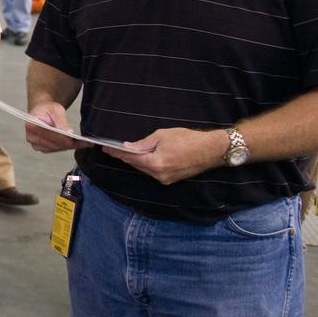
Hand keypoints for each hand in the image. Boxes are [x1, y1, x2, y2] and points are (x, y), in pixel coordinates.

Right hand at [24, 101, 82, 152]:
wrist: (42, 111)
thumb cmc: (48, 108)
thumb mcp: (56, 110)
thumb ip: (62, 122)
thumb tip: (69, 134)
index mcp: (31, 125)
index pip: (50, 134)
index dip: (64, 137)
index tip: (78, 139)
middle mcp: (31, 137)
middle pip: (54, 143)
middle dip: (70, 143)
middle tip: (87, 142)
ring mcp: (35, 144)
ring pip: (56, 148)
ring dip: (71, 146)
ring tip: (86, 143)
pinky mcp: (41, 148)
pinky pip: (56, 149)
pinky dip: (67, 147)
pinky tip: (78, 144)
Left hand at [103, 127, 227, 184]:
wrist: (212, 150)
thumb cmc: (187, 139)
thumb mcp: (162, 136)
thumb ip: (143, 144)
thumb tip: (128, 147)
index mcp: (155, 163)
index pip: (131, 159)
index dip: (117, 153)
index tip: (106, 148)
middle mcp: (159, 175)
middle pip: (137, 166)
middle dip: (125, 157)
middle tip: (112, 150)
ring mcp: (166, 179)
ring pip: (145, 170)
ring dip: (136, 161)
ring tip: (125, 153)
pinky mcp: (172, 180)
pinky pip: (154, 172)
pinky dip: (147, 165)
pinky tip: (142, 158)